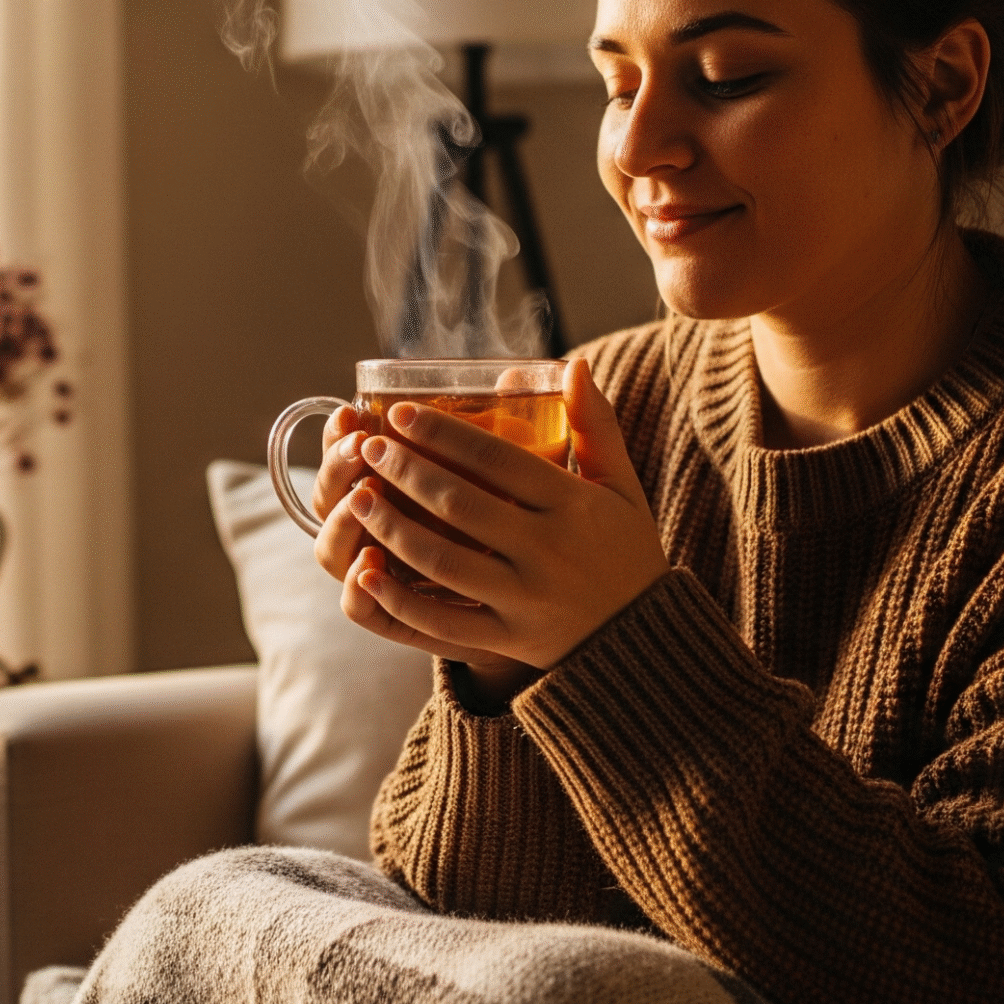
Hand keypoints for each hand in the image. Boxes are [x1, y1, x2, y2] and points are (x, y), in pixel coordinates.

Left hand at [341, 358, 670, 672]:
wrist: (646, 636)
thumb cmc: (624, 547)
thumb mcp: (621, 485)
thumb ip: (595, 425)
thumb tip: (574, 365)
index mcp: (573, 505)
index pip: (498, 461)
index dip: (444, 434)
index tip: (400, 413)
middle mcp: (547, 552)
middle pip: (461, 505)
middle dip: (407, 472)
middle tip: (369, 446)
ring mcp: (524, 599)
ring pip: (443, 561)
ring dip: (393, 528)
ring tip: (357, 497)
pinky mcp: (507, 638)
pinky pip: (442, 623)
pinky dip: (399, 600)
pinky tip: (364, 573)